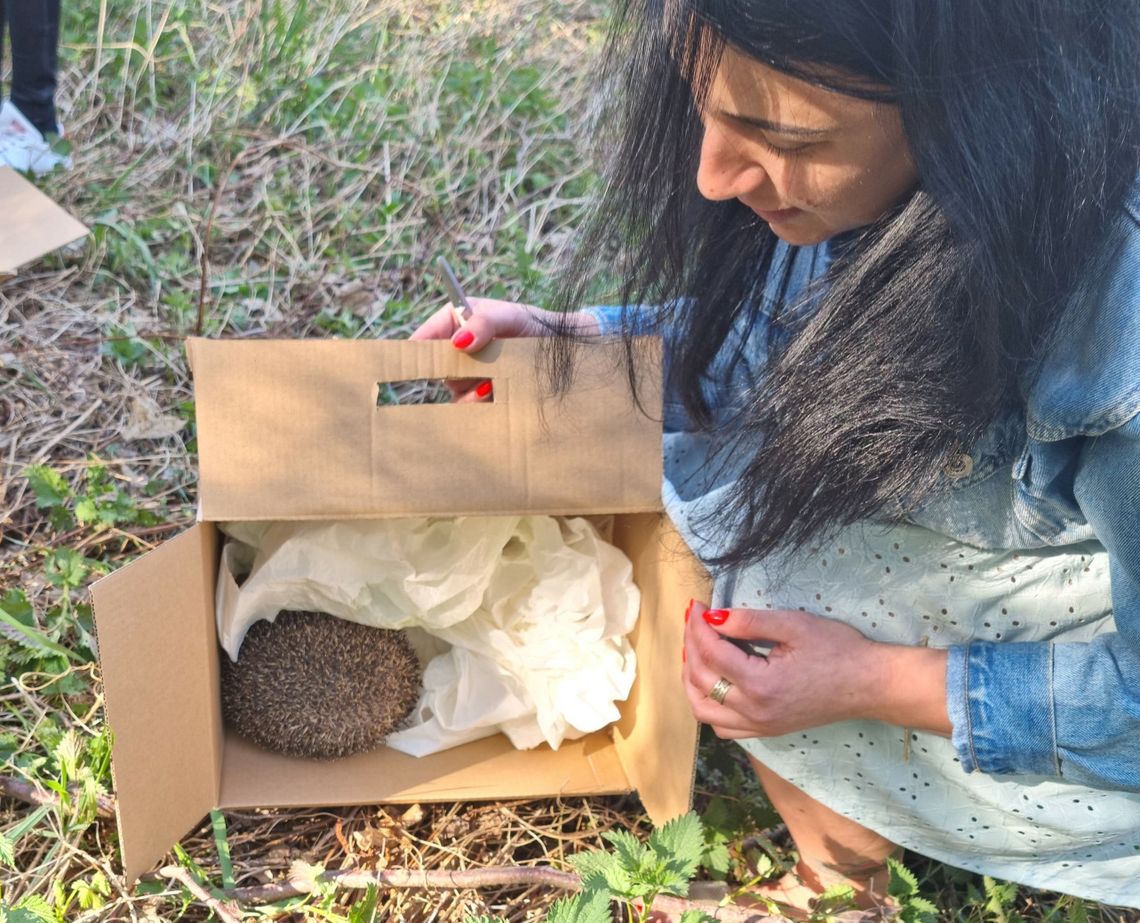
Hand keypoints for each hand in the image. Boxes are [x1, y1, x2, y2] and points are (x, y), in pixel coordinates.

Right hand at [409, 297, 598, 400]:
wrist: (567, 352)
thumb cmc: (538, 325)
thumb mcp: (512, 317)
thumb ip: (485, 323)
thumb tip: (458, 341)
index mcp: (461, 321)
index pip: (429, 333)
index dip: (418, 346)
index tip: (415, 360)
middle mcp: (462, 349)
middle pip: (438, 366)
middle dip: (451, 371)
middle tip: (472, 373)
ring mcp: (472, 374)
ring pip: (453, 388)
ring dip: (469, 390)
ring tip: (490, 387)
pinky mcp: (485, 396)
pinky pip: (469, 406)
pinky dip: (478, 405)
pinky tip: (493, 399)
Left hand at [681, 600, 950, 737]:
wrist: (871, 684)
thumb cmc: (839, 649)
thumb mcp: (794, 625)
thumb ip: (749, 622)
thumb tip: (713, 617)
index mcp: (760, 684)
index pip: (711, 653)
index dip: (698, 625)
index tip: (697, 605)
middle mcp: (754, 712)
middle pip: (701, 680)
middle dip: (691, 646)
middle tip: (694, 621)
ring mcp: (760, 726)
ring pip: (704, 710)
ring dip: (692, 680)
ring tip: (695, 650)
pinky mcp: (767, 731)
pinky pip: (722, 726)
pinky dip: (708, 704)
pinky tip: (713, 681)